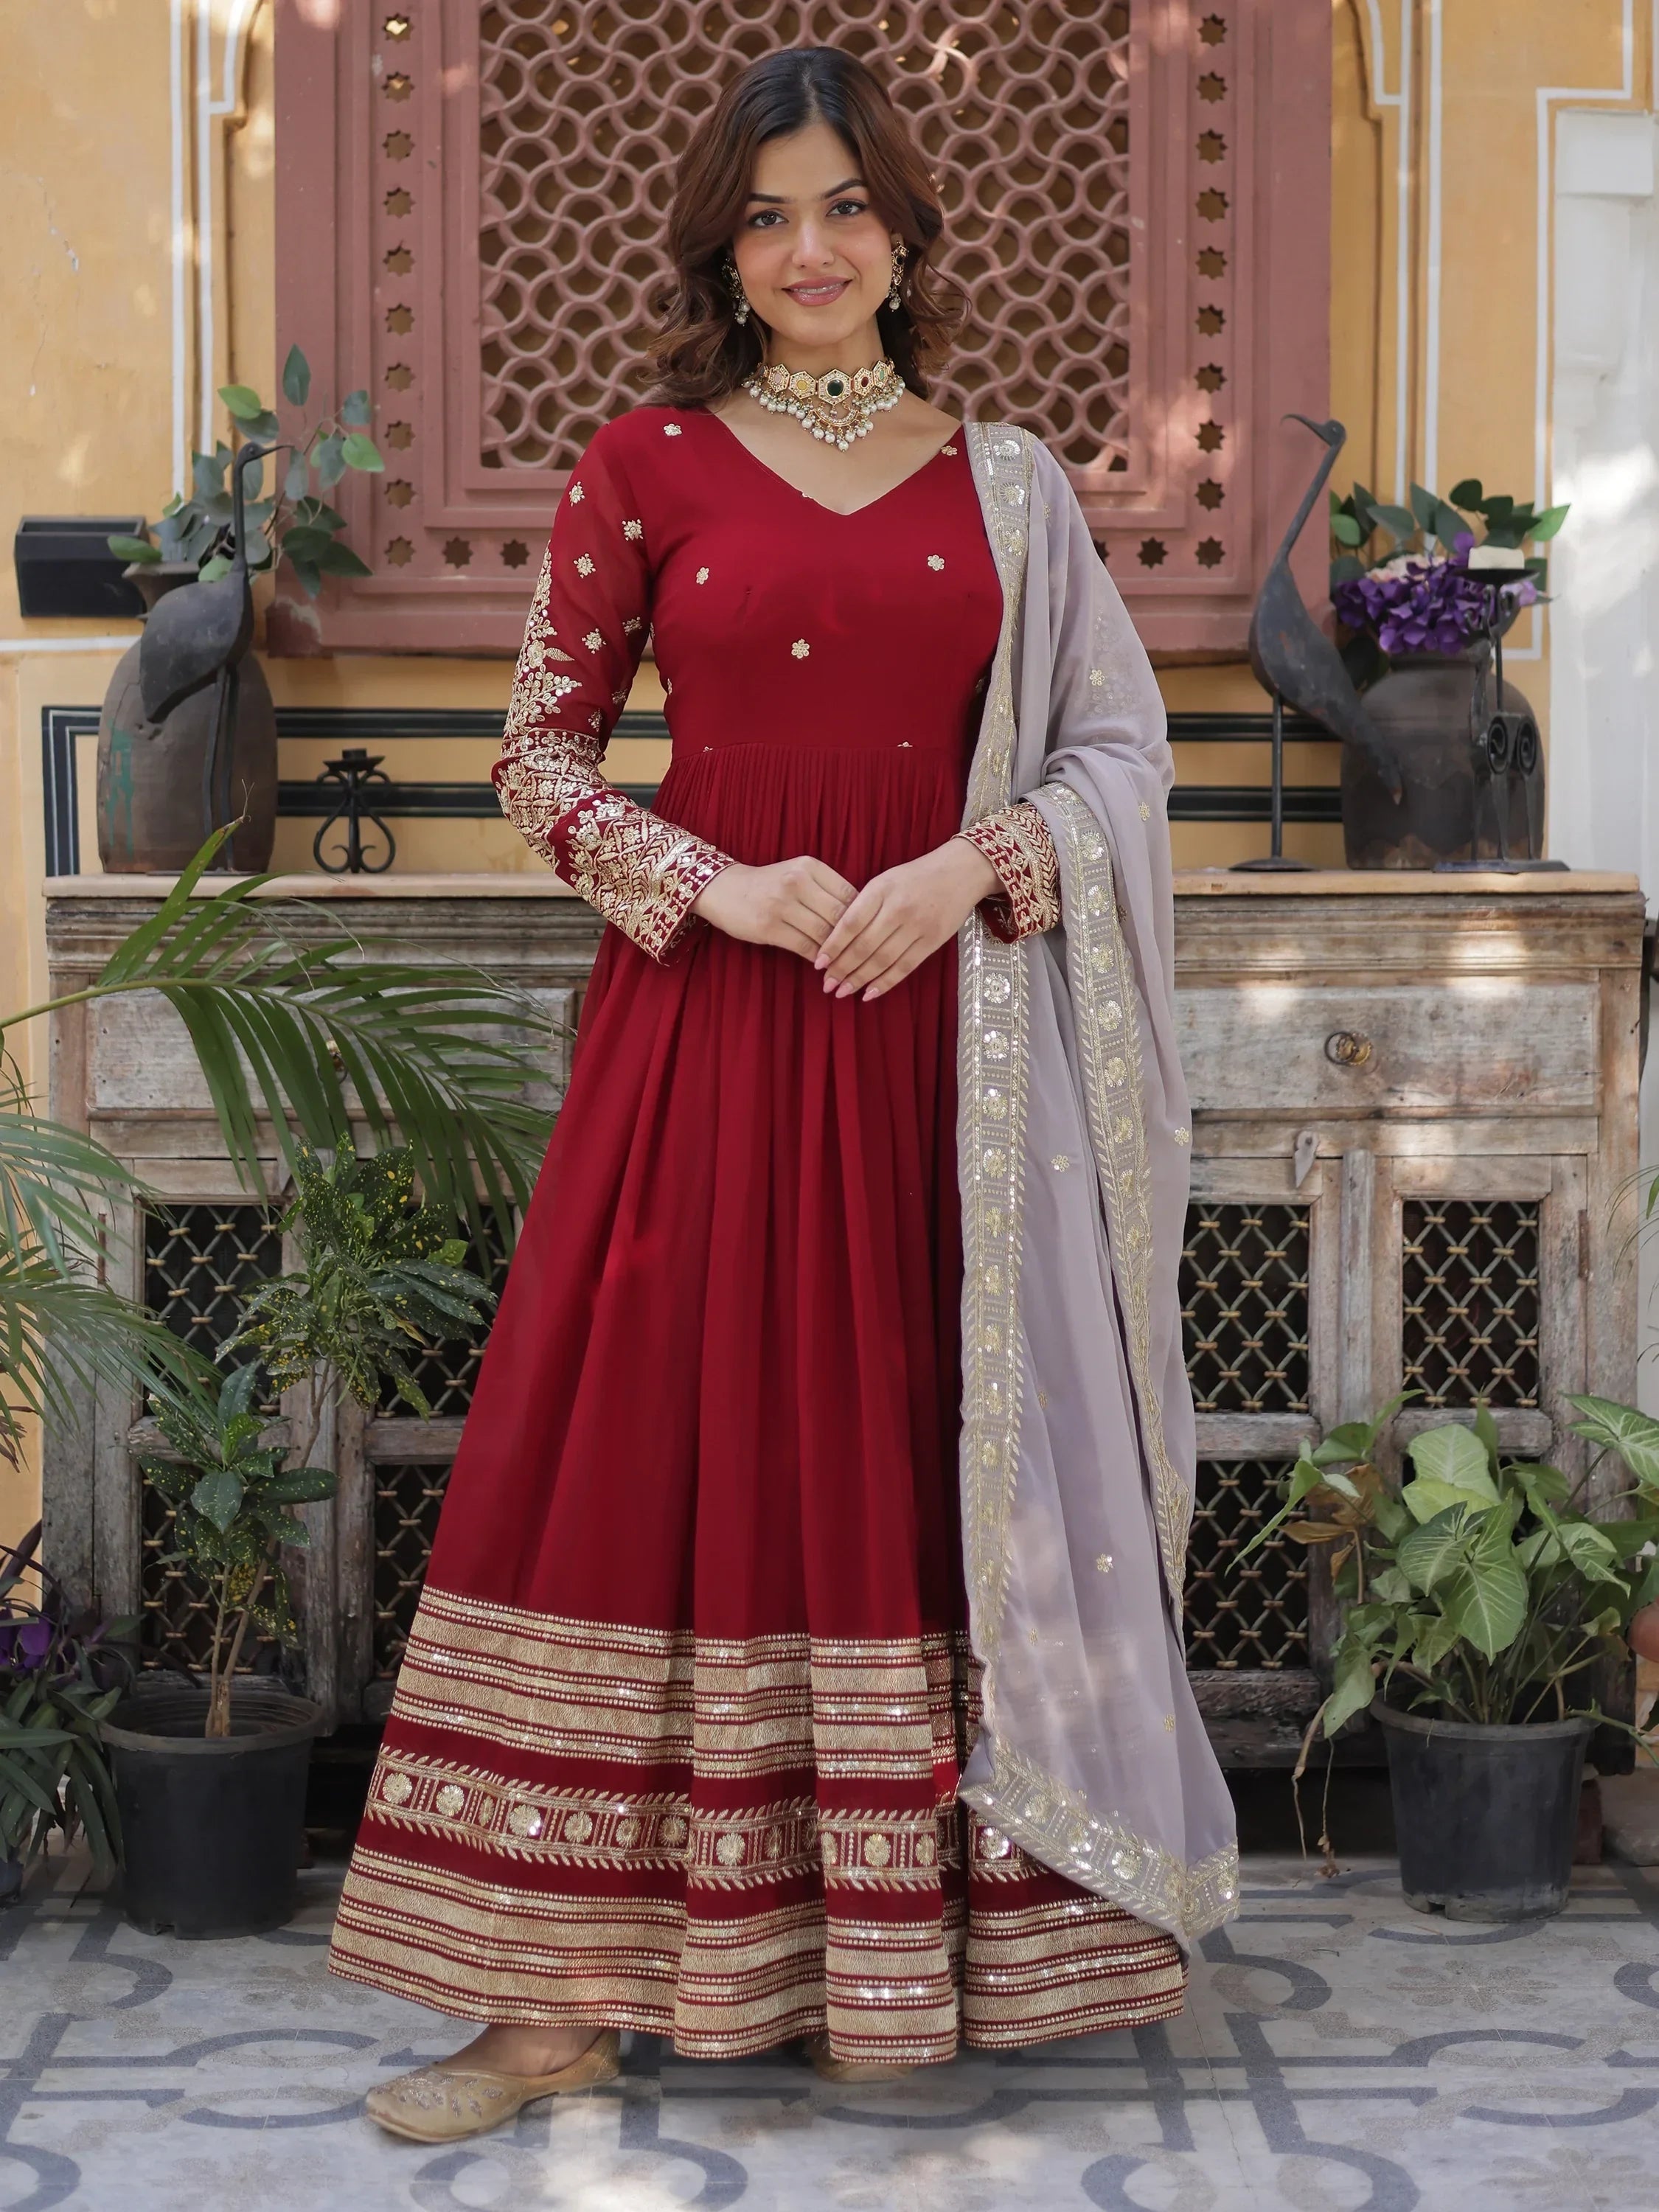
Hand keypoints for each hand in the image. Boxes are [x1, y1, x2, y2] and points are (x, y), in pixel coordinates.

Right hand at [690, 856, 856, 959]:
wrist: (724, 889)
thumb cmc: (769, 885)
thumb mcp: (798, 874)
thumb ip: (826, 890)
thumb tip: (861, 919)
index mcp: (810, 866)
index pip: (849, 894)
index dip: (863, 918)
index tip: (870, 935)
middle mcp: (797, 881)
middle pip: (839, 915)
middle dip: (854, 939)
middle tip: (864, 956)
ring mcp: (781, 904)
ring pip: (823, 933)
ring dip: (837, 953)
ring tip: (846, 965)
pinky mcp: (769, 926)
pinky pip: (804, 947)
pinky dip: (818, 959)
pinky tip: (824, 965)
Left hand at [814, 838, 998, 1001]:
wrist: (960, 872)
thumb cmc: (915, 877)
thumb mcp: (884, 881)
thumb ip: (863, 905)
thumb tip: (836, 939)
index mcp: (881, 890)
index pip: (850, 923)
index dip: (833, 946)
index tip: (819, 963)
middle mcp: (898, 909)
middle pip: (864, 945)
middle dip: (842, 968)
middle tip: (827, 984)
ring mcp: (917, 926)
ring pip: (883, 960)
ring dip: (860, 979)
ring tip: (843, 991)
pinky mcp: (933, 941)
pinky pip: (905, 967)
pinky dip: (886, 983)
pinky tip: (869, 993)